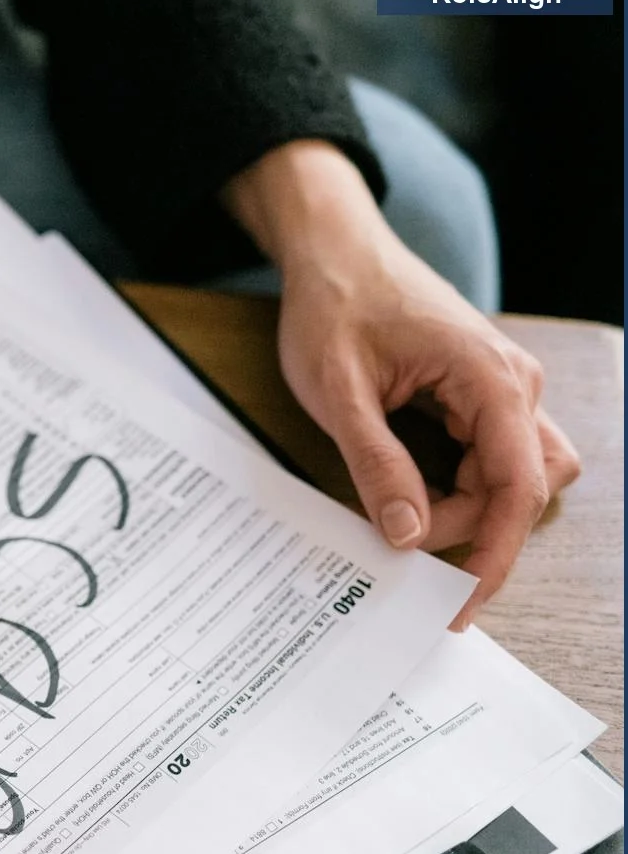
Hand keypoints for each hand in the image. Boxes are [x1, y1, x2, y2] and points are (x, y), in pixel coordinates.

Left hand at [224, 142, 579, 629]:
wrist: (334, 252)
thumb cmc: (334, 307)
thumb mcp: (339, 394)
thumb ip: (377, 466)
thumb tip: (409, 535)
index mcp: (489, 378)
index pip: (517, 485)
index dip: (493, 552)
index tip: (462, 601)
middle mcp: (512, 384)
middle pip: (517, 487)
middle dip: (466, 528)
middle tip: (397, 543)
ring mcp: (501, 388)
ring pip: (507, 476)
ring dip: (463, 508)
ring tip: (398, 516)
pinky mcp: (480, 394)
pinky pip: (488, 457)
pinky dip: (458, 486)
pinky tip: (411, 496)